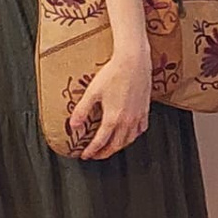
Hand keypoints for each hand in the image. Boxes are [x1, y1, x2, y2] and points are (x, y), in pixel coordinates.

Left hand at [73, 45, 151, 159]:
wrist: (133, 62)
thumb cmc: (112, 74)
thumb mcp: (92, 92)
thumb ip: (82, 111)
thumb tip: (73, 126)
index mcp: (113, 118)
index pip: (101, 141)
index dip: (92, 150)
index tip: (85, 155)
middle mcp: (127, 121)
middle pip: (116, 145)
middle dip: (104, 153)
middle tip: (95, 155)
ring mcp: (138, 117)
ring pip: (129, 140)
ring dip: (118, 147)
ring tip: (110, 148)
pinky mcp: (145, 110)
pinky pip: (141, 130)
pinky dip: (133, 136)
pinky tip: (130, 134)